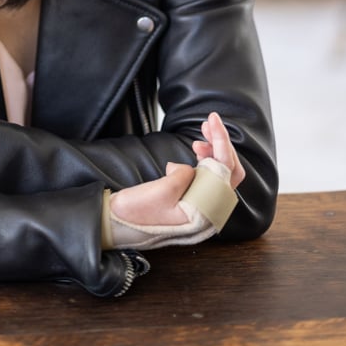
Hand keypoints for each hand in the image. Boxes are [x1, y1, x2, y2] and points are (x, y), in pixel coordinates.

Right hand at [111, 111, 244, 227]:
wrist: (117, 225)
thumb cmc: (136, 213)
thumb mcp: (162, 191)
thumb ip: (184, 175)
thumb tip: (190, 168)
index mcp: (205, 212)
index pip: (225, 170)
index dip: (221, 142)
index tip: (212, 120)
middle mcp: (208, 211)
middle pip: (229, 171)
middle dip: (221, 144)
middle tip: (207, 123)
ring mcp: (201, 206)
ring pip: (219, 172)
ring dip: (213, 150)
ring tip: (200, 136)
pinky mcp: (191, 200)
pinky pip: (207, 177)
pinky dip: (204, 160)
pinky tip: (194, 150)